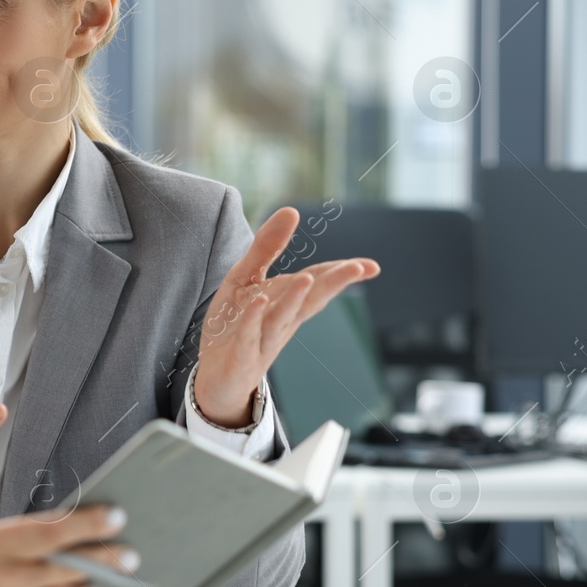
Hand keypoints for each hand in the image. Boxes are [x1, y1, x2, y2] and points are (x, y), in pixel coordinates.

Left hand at [194, 207, 380, 427]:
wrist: (215, 376)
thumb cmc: (236, 324)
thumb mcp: (247, 279)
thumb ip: (266, 247)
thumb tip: (291, 210)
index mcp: (286, 301)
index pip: (317, 284)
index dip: (341, 273)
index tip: (370, 266)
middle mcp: (281, 321)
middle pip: (309, 301)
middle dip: (332, 284)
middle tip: (357, 269)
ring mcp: (262, 340)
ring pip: (281, 318)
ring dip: (294, 299)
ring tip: (306, 278)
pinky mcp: (240, 356)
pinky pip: (247, 337)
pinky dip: (253, 321)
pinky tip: (258, 302)